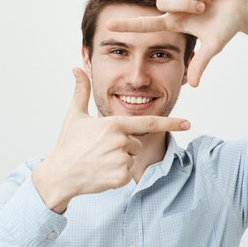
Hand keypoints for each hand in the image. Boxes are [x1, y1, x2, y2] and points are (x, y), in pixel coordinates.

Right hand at [32, 68, 190, 213]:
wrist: (60, 175)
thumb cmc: (68, 144)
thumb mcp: (75, 116)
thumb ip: (81, 91)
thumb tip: (76, 68)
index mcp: (114, 124)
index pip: (148, 122)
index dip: (170, 122)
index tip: (187, 123)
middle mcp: (121, 141)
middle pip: (136, 143)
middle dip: (122, 146)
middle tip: (100, 150)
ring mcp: (122, 161)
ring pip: (132, 158)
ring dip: (120, 160)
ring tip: (99, 160)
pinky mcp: (121, 178)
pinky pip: (128, 174)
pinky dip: (117, 175)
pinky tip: (101, 173)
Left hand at [106, 0, 247, 86]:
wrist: (243, 6)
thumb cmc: (227, 26)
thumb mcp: (213, 46)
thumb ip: (200, 64)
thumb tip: (193, 85)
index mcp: (174, 22)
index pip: (146, 24)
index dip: (128, 25)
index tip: (108, 26)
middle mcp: (174, 6)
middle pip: (162, 1)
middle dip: (185, 5)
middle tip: (204, 9)